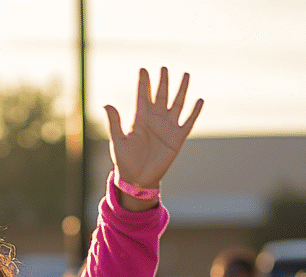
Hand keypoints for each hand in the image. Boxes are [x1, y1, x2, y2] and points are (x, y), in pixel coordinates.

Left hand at [105, 67, 202, 190]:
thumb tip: (106, 104)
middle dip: (163, 82)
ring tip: (186, 74)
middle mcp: (155, 120)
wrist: (137, 180)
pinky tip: (199, 100)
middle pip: (160, 96)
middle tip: (164, 68)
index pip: (142, 96)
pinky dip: (194, 112)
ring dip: (181, 90)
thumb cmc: (125, 161)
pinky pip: (188, 122)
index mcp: (140, 119)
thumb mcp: (118, 141)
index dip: (143, 83)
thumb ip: (114, 122)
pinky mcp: (177, 139)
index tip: (143, 69)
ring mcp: (167, 128)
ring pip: (177, 104)